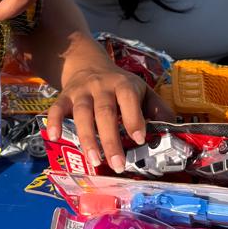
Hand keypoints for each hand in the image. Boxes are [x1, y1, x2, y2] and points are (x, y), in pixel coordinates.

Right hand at [46, 51, 173, 172]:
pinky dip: (53, 122)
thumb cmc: (120, 86)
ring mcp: (81, 91)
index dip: (133, 118)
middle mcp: (102, 86)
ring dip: (87, 137)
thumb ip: (157, 109)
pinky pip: (56, 109)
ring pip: (82, 113)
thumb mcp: (142, 91)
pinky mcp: (64, 96)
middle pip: (105, 112)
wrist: (88, 64)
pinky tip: (54, 137)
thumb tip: (174, 132)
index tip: (139, 139)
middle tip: (117, 164)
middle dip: (111, 139)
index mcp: (124, 85)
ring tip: (94, 160)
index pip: (129, 100)